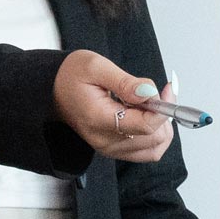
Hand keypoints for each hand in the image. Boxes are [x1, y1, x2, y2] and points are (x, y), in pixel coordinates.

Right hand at [55, 50, 176, 163]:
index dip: (163, 108)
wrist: (53, 90)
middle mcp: (105, 141)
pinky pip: (147, 152)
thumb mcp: (96, 66)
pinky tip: (146, 116)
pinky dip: (155, 134)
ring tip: (147, 104)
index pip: (146, 126)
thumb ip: (125, 82)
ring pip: (155, 148)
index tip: (166, 89)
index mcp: (100, 120)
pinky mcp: (114, 150)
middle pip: (154, 138)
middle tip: (154, 92)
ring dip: (161, 125)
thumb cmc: (71, 76)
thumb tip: (150, 92)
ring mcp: (110, 149)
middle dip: (162, 114)